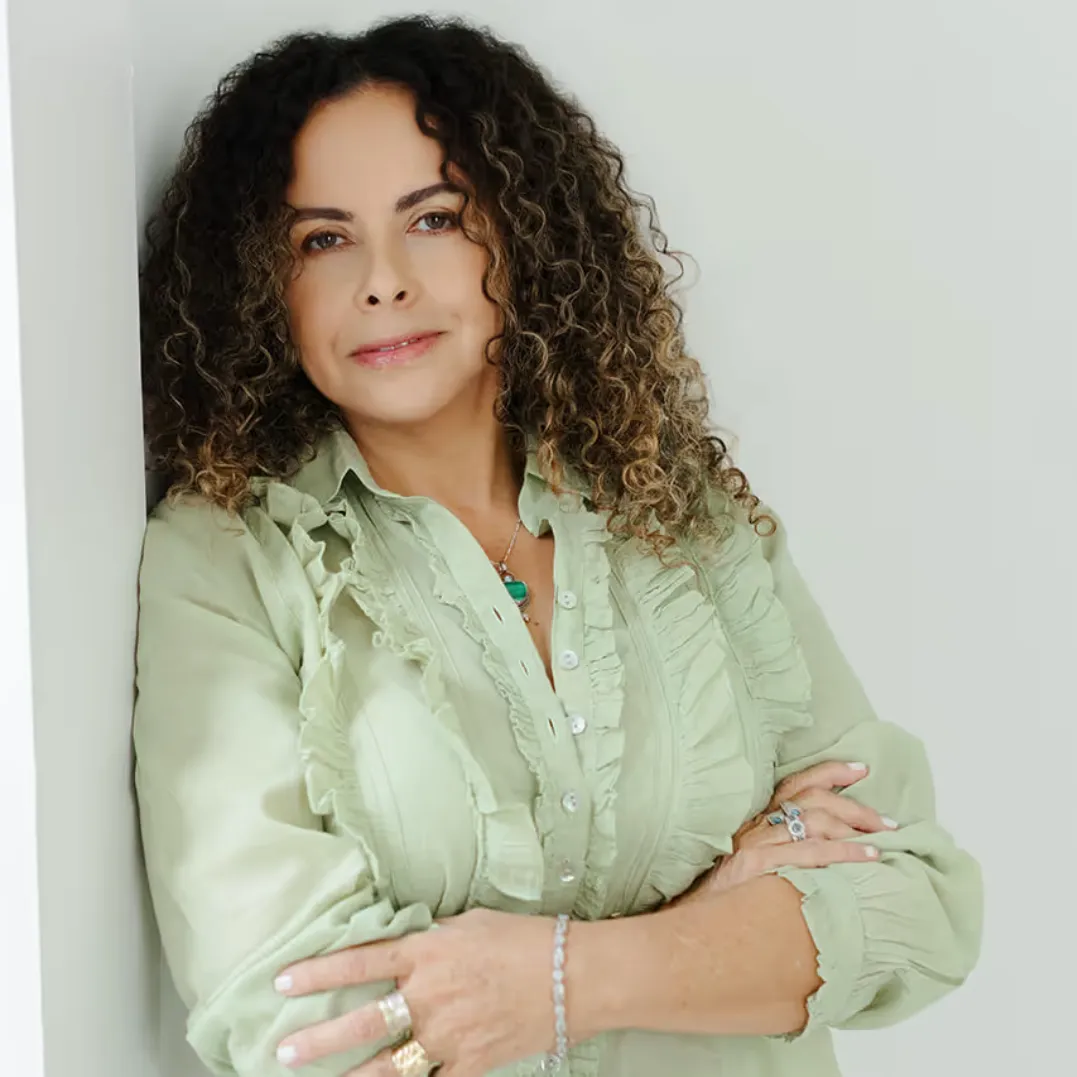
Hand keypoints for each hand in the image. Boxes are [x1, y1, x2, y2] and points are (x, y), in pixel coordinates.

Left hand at [273, 908, 569, 1076]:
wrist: (574, 974)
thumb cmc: (523, 938)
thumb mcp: (470, 922)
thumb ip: (431, 937)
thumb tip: (405, 944)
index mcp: (428, 952)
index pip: (360, 961)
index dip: (317, 971)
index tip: (283, 981)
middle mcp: (431, 995)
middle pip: (363, 1021)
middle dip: (319, 1039)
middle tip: (284, 1051)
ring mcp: (450, 1035)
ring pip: (387, 1067)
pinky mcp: (472, 1065)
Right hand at [676, 761, 896, 905]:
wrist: (688, 922)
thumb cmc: (722, 899)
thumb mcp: (746, 865)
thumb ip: (776, 852)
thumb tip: (820, 851)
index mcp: (753, 820)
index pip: (795, 784)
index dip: (830, 772)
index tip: (861, 769)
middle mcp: (754, 824)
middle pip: (811, 799)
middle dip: (853, 806)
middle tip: (885, 820)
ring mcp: (755, 843)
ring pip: (814, 821)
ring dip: (855, 827)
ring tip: (883, 838)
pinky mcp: (758, 864)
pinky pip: (811, 853)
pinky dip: (845, 853)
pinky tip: (869, 857)